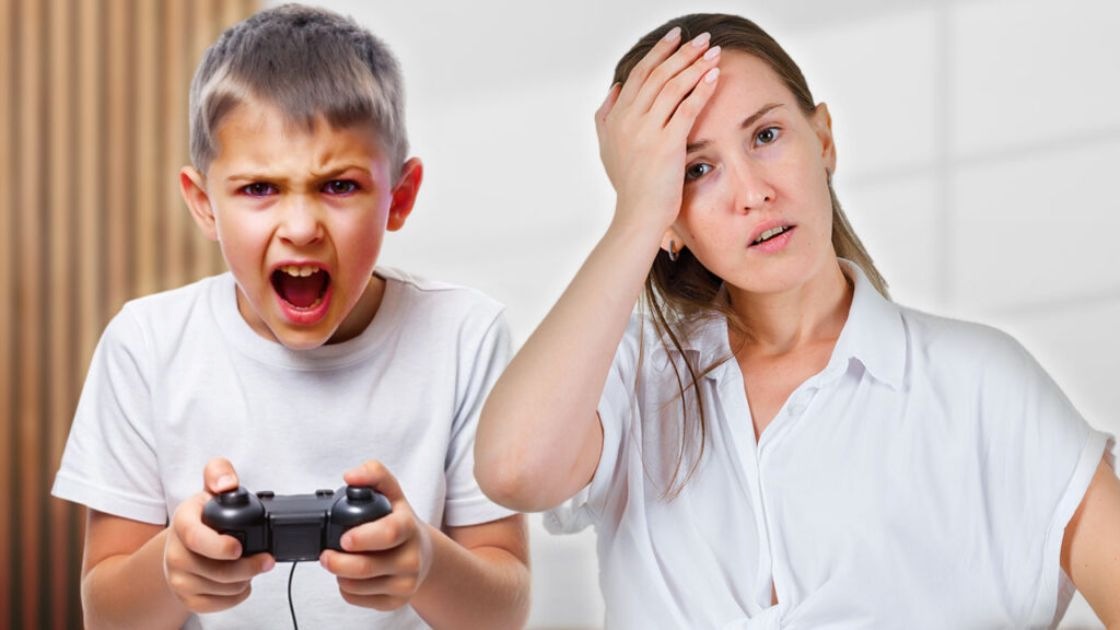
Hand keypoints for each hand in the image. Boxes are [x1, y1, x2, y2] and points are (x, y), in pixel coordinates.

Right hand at [163, 457, 274, 612]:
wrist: (182, 545)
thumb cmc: (203, 517)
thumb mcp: (209, 489)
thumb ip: (220, 473)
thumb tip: (228, 483)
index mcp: (182, 522)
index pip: (194, 538)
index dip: (218, 546)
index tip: (239, 548)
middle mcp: (175, 553)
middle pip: (215, 570)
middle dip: (248, 567)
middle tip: (267, 560)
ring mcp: (178, 578)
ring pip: (221, 589)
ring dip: (245, 580)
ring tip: (252, 567)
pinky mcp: (186, 598)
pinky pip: (217, 605)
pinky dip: (236, 596)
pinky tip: (241, 582)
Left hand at [320, 460, 433, 610]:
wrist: (423, 553)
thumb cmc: (400, 522)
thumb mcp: (392, 493)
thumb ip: (373, 474)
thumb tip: (351, 476)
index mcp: (409, 528)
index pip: (388, 533)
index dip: (363, 537)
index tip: (344, 539)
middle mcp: (412, 558)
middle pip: (366, 567)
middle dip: (338, 562)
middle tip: (325, 555)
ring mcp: (406, 583)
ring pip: (358, 586)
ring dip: (340, 575)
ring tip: (340, 562)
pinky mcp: (396, 602)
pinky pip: (358, 600)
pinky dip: (346, 589)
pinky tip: (351, 576)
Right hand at [596, 26, 720, 232]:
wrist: (637, 216)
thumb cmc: (629, 186)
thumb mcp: (608, 148)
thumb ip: (606, 116)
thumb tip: (614, 88)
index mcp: (615, 117)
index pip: (638, 74)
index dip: (658, 52)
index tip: (675, 37)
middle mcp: (628, 120)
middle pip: (657, 74)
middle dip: (682, 52)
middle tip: (702, 38)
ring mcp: (646, 132)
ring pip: (673, 86)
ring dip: (695, 65)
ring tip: (714, 51)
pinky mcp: (667, 145)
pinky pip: (686, 108)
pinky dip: (701, 89)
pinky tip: (714, 75)